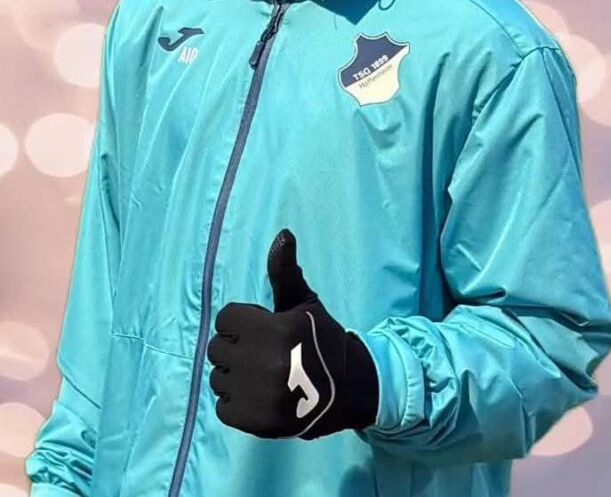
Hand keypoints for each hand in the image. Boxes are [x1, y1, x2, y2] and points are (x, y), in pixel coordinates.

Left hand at [207, 228, 378, 438]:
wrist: (347, 390)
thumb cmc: (321, 339)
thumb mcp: (304, 302)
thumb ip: (285, 271)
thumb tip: (282, 234)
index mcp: (277, 329)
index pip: (226, 318)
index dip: (241, 321)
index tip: (261, 328)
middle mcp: (267, 362)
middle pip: (217, 348)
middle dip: (235, 347)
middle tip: (259, 352)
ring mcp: (261, 395)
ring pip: (218, 378)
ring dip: (233, 376)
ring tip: (259, 375)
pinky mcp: (256, 422)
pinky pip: (223, 407)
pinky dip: (236, 402)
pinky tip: (257, 395)